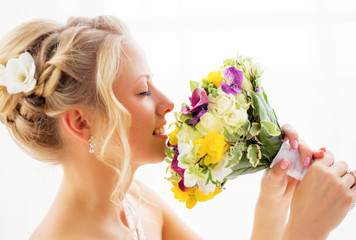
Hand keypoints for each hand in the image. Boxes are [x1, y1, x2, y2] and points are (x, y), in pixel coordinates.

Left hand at [251, 124, 324, 239]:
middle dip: (305, 149)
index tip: (293, 145)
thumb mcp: (270, 180)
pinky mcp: (307, 166)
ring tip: (320, 157)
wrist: (278, 198)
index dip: (291, 134)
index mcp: (277, 149)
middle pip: (300, 142)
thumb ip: (276, 171)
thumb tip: (285, 162)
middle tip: (304, 163)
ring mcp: (298, 158)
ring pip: (309, 150)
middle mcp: (288, 150)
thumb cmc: (270, 187)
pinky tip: (325, 155)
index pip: (284, 132)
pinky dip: (320, 156)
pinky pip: (315, 159)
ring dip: (315, 152)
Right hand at [284, 152, 355, 239]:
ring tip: (338, 190)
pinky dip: (353, 189)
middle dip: (339, 171)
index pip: (329, 155)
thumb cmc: (302, 203)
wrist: (307, 224)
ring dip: (347, 181)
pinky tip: (345, 194)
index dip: (329, 161)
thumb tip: (322, 156)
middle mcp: (329, 175)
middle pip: (343, 164)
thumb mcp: (302, 182)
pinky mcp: (349, 198)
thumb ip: (312, 169)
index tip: (328, 167)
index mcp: (315, 169)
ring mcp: (340, 187)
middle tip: (334, 180)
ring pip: (352, 176)